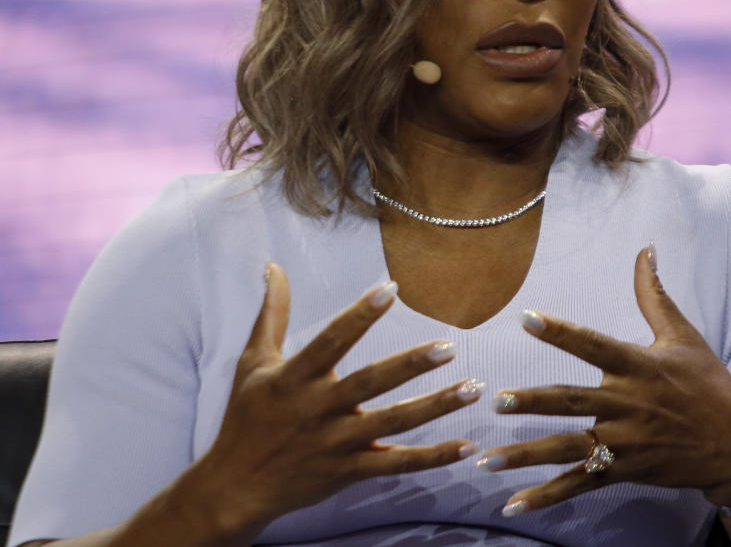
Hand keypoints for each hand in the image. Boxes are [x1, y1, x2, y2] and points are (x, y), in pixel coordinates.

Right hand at [191, 262, 482, 536]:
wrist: (235, 486)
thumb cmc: (246, 417)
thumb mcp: (252, 362)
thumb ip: (271, 313)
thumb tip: (273, 266)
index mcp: (294, 378)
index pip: (331, 340)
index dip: (360, 315)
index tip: (391, 288)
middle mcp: (317, 409)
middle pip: (369, 383)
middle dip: (410, 364)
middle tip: (448, 346)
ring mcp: (335, 444)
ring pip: (393, 423)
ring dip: (436, 407)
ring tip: (474, 387)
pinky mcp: (348, 471)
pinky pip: (396, 464)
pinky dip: (432, 457)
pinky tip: (466, 446)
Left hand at [475, 244, 730, 515]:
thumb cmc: (710, 386)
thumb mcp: (685, 336)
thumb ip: (654, 295)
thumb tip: (644, 249)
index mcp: (640, 366)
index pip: (593, 344)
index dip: (560, 331)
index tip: (526, 318)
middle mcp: (629, 404)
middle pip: (572, 403)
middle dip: (533, 402)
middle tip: (497, 400)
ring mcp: (626, 442)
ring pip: (568, 448)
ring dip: (526, 456)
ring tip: (487, 459)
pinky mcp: (625, 470)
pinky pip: (580, 484)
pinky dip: (547, 496)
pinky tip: (513, 504)